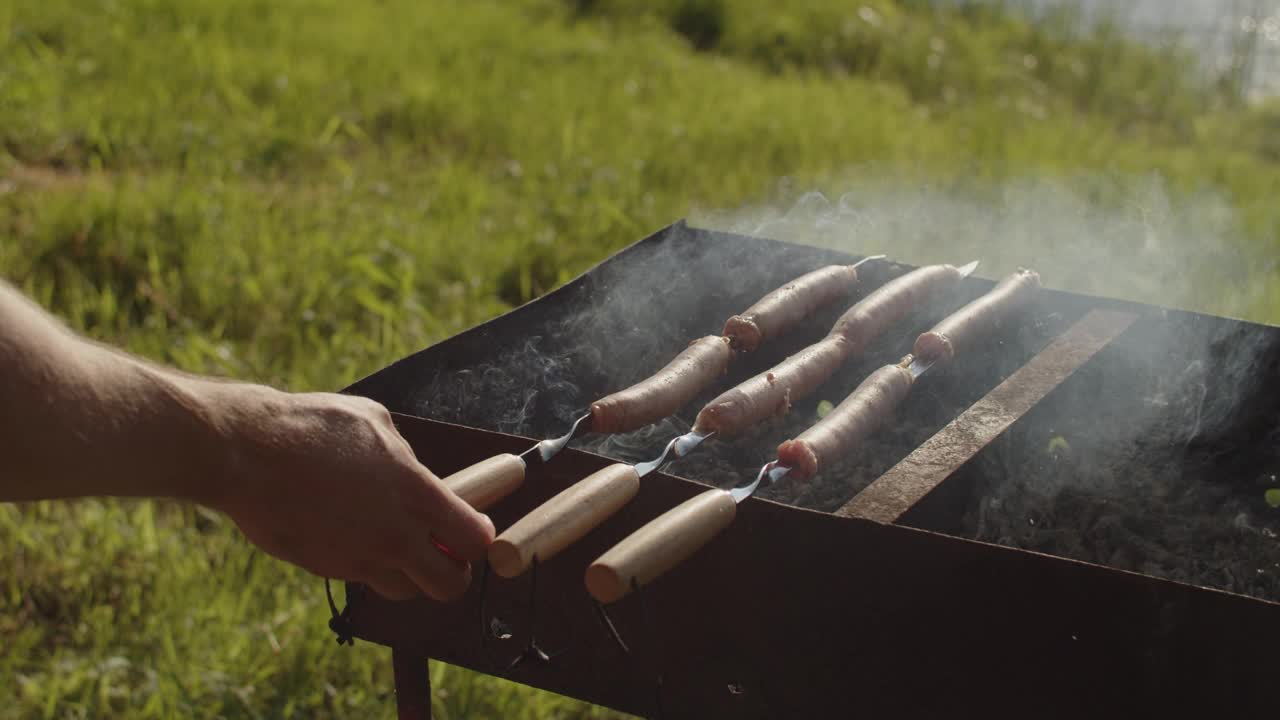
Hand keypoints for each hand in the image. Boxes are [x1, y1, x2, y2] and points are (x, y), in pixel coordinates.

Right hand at [201, 385, 493, 601]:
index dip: (478, 538)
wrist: (246, 454)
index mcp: (415, 494)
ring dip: (409, 574)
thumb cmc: (309, 427)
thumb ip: (403, 454)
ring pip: (405, 591)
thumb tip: (411, 470)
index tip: (470, 529)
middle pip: (449, 584)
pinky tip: (352, 535)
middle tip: (442, 552)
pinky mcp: (326, 569)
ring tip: (396, 544)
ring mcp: (359, 558)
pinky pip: (362, 579)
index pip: (474, 539)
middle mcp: (394, 536)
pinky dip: (368, 566)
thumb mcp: (373, 422)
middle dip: (453, 572)